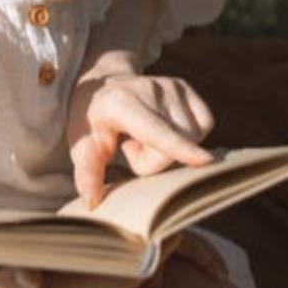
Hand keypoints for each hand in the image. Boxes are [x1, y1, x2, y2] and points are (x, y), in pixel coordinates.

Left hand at [67, 72, 214, 207]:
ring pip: (193, 137)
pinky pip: (205, 123)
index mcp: (120, 104)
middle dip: (155, 160)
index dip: (179, 148)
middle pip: (174, 145)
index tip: (204, 160)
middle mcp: (149, 89)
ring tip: (145, 137)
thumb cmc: (92, 122)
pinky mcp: (185, 87)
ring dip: (171, 149)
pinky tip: (164, 129)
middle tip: (131, 148)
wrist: (103, 87)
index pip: (155, 132)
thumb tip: (92, 202)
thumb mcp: (82, 147)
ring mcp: (170, 85)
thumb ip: (87, 173)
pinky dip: (188, 136)